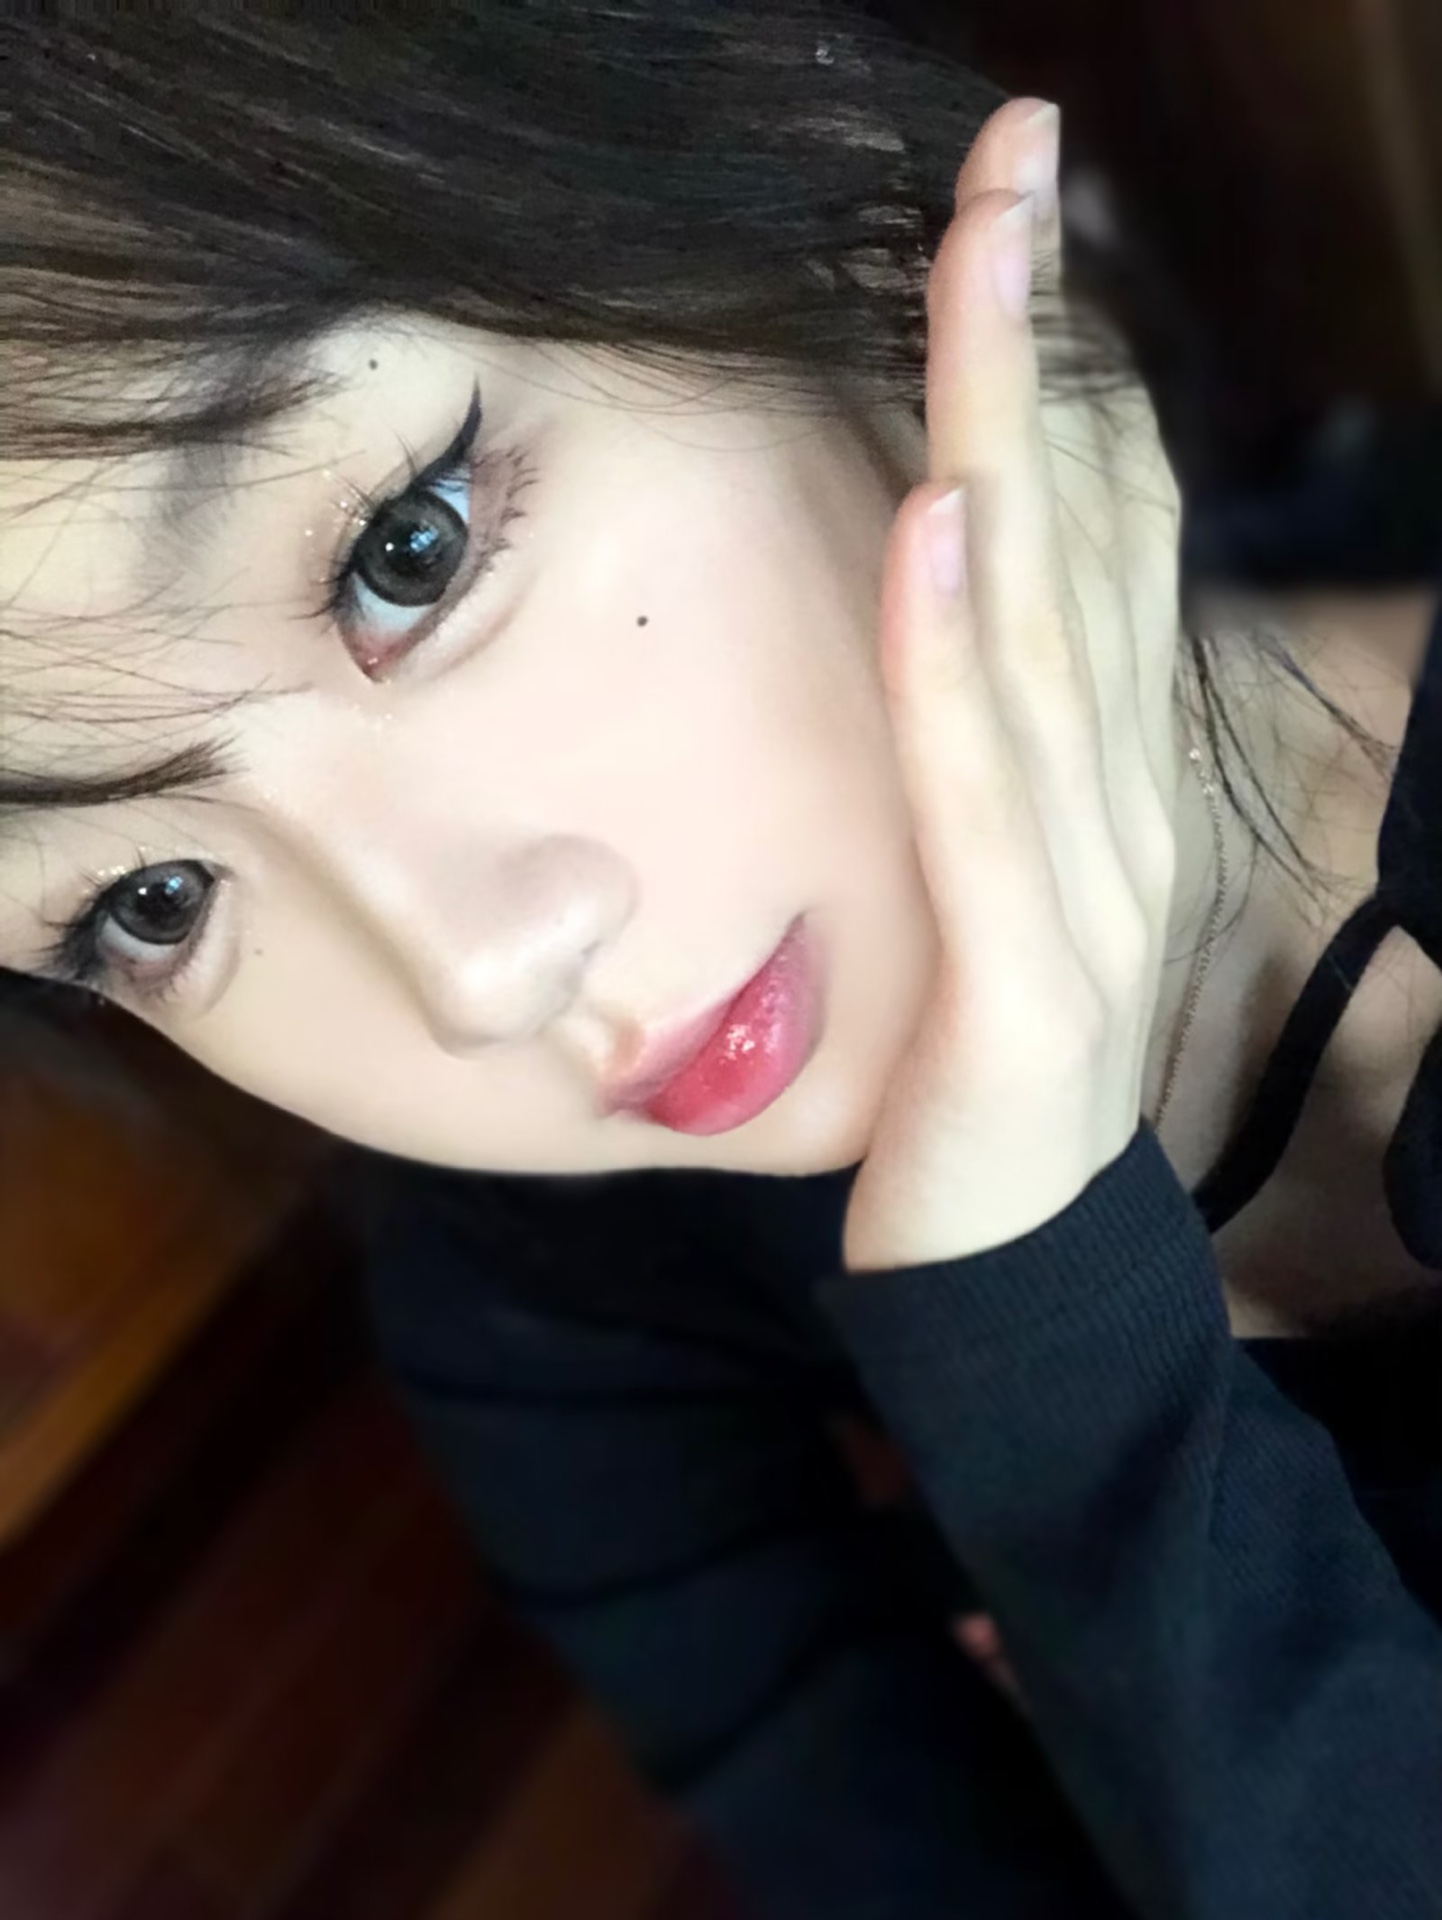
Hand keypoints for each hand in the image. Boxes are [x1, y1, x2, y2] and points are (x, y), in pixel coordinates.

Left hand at [841, 98, 1184, 1273]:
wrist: (1015, 1269)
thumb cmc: (988, 1063)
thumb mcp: (996, 877)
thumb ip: (989, 748)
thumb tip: (948, 594)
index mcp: (1110, 771)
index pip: (1103, 533)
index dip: (1066, 366)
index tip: (1019, 216)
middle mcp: (1121, 798)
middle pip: (1082, 532)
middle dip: (1040, 340)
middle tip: (1012, 156)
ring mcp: (1084, 881)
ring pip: (1040, 623)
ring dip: (1006, 434)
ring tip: (981, 260)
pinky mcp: (1018, 970)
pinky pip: (979, 790)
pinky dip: (960, 654)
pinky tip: (942, 525)